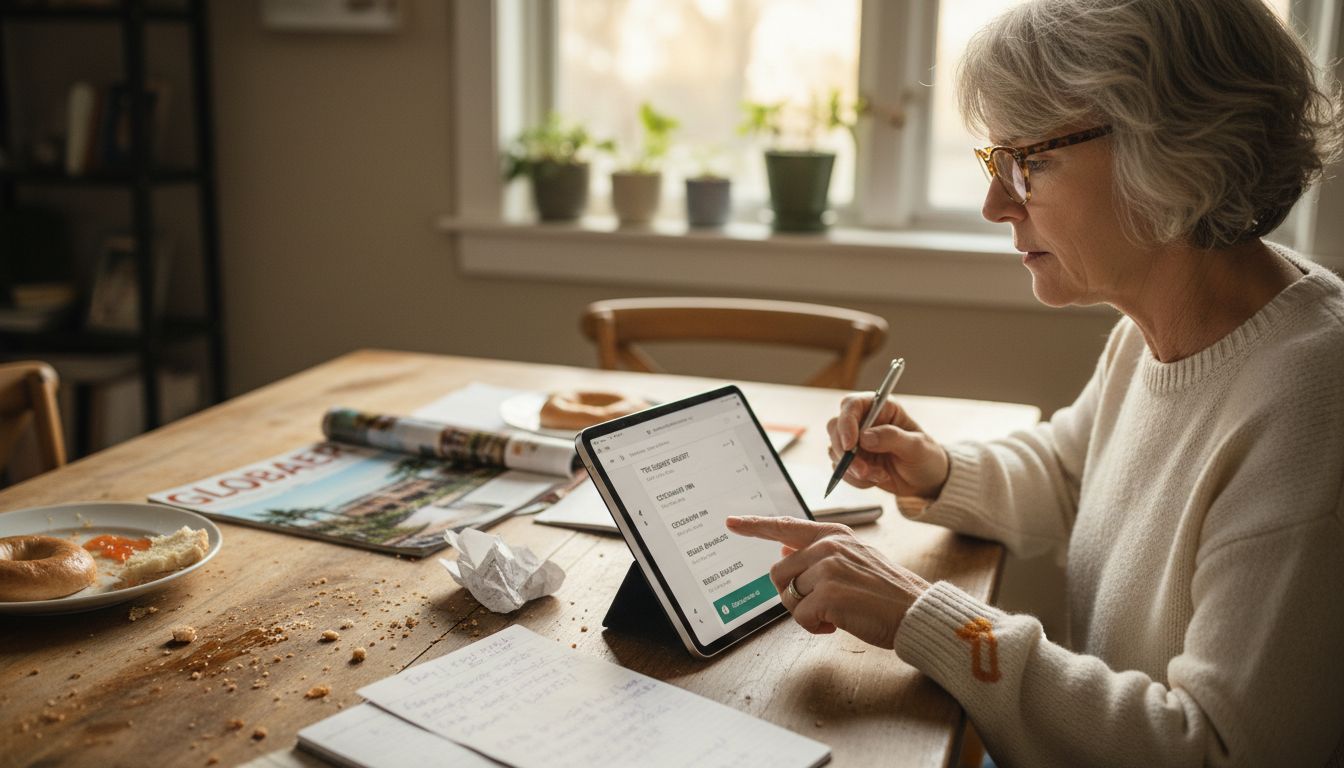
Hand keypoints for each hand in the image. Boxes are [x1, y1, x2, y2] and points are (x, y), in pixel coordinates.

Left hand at [725, 515, 929, 648]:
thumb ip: (818, 552)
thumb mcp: (854, 558)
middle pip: (779, 572)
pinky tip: (837, 624)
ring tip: (835, 613)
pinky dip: (814, 627)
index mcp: (834, 534)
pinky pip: (799, 617)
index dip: (754, 525)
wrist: (915, 611)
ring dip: (805, 612)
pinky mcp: (828, 594)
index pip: (785, 526)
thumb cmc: (886, 591)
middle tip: (822, 604)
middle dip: (793, 594)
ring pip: (787, 596)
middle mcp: (829, 546)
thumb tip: (783, 549)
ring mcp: (827, 568)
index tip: (732, 521)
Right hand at [827, 393, 949, 499]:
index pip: (852, 405)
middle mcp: (864, 421)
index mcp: (881, 408)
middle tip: (863, 470)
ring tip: (880, 475)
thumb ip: (893, 438)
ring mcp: (856, 442)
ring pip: (835, 451)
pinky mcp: (852, 460)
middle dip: (845, 452)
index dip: (846, 422)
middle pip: (835, 427)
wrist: (926, 481)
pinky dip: (856, 479)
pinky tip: (876, 479)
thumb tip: (865, 437)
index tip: (850, 444)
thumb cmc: (926, 457)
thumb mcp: (917, 447)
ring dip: (853, 469)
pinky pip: (841, 470)